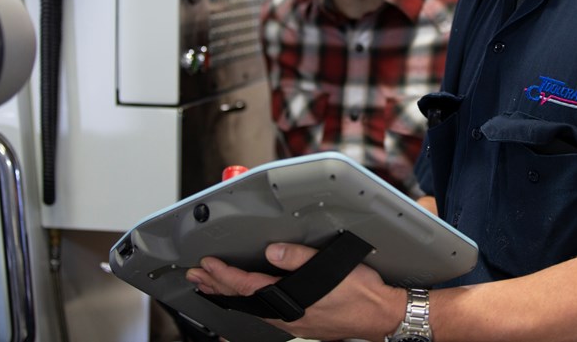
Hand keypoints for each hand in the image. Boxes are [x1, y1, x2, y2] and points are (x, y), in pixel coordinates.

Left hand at [186, 242, 403, 341]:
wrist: (381, 315)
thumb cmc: (362, 292)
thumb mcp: (331, 266)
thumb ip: (299, 258)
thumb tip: (272, 252)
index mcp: (292, 299)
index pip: (248, 286)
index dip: (224, 275)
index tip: (207, 265)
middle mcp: (288, 315)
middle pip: (244, 300)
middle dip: (217, 286)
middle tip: (196, 276)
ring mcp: (294, 323)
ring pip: (252, 309)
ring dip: (230, 295)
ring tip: (212, 287)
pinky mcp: (302, 324)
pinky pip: (265, 315)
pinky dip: (248, 305)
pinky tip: (247, 302)